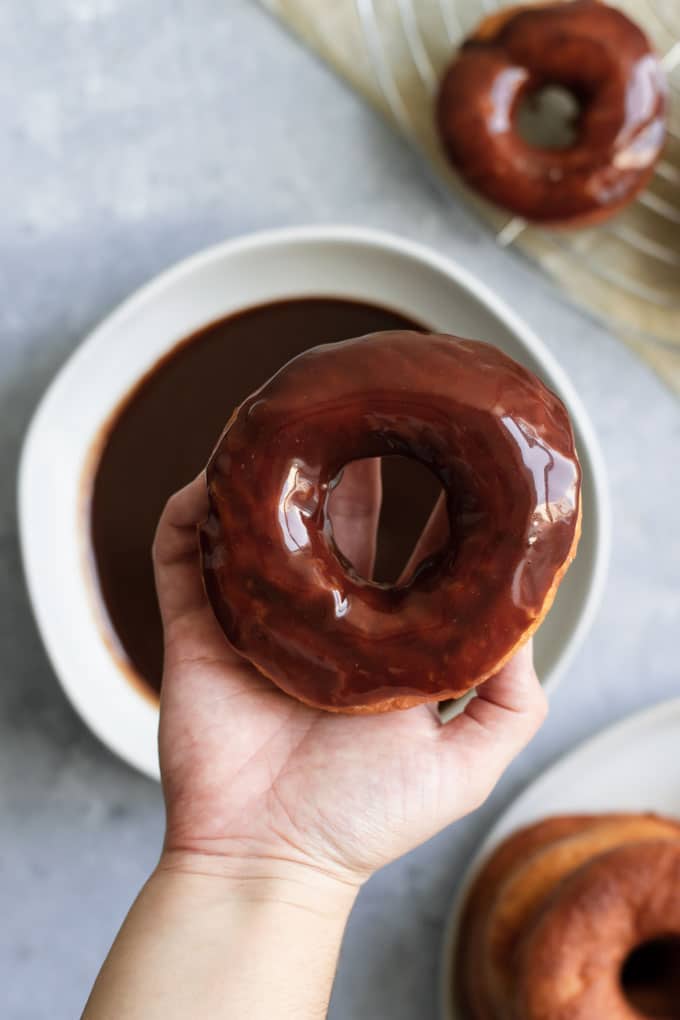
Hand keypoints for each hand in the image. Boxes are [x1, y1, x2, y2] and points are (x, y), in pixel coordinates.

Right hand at [153, 461, 546, 889]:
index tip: (454, 457)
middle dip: (352, 469)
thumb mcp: (466, 763)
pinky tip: (203, 484)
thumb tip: (523, 619)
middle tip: (368, 417)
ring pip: (260, 531)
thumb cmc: (365, 820)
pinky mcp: (196, 635)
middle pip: (337, 527)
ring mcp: (254, 624)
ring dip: (267, 480)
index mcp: (379, 643)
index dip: (434, 509)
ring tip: (283, 429)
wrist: (268, 863)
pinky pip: (181, 565)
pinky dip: (185, 521)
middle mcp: (320, 623)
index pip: (412, 557)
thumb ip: (509, 697)